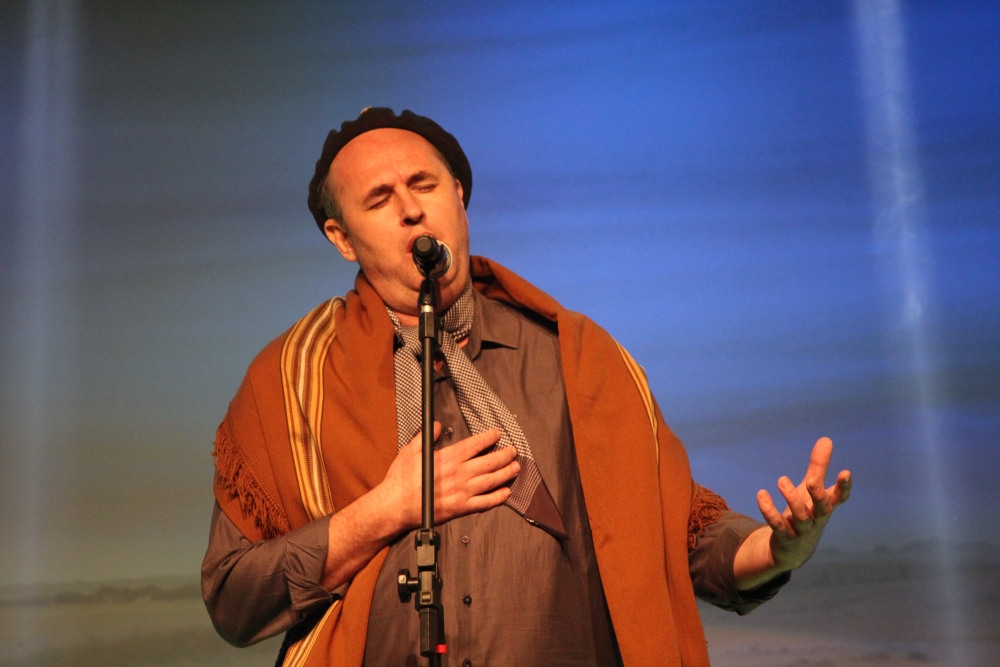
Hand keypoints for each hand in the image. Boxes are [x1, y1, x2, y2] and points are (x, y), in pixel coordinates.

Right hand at [379, 423, 519, 532]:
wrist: (396, 506)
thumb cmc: (401, 479)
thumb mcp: (410, 450)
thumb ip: (427, 437)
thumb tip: (437, 426)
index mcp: (448, 458)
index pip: (475, 445)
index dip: (489, 438)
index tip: (497, 434)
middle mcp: (459, 474)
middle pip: (489, 462)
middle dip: (504, 455)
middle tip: (513, 451)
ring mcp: (462, 492)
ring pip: (491, 481)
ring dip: (506, 473)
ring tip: (516, 468)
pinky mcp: (461, 508)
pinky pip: (485, 503)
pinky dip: (498, 498)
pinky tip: (506, 493)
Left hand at [734, 437, 851, 588]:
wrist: (792, 550)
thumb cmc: (806, 513)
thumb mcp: (811, 490)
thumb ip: (818, 466)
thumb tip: (827, 439)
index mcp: (824, 506)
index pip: (839, 498)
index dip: (844, 487)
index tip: (845, 472)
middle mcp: (816, 519)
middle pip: (822, 509)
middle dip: (818, 495)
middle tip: (811, 481)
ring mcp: (801, 530)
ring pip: (800, 516)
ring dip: (791, 498)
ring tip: (781, 480)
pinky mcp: (784, 537)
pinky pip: (777, 525)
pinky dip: (769, 511)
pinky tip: (761, 495)